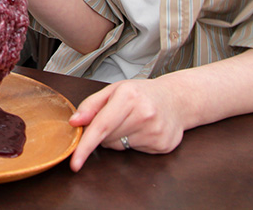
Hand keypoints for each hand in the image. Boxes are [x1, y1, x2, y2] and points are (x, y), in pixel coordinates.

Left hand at [67, 78, 184, 170]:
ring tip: (133, 122)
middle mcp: (144, 114)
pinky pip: (134, 151)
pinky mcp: (163, 146)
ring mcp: (155, 132)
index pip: (101, 126)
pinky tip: (143, 130)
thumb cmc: (142, 94)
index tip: (75, 161)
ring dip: (119, 138)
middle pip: (108, 138)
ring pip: (119, 147)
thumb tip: (75, 122)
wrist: (178, 99)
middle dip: (104, 132)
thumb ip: (91, 105)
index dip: (85, 145)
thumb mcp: (114, 90)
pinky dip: (133, 143)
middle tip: (117, 117)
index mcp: (128, 97)